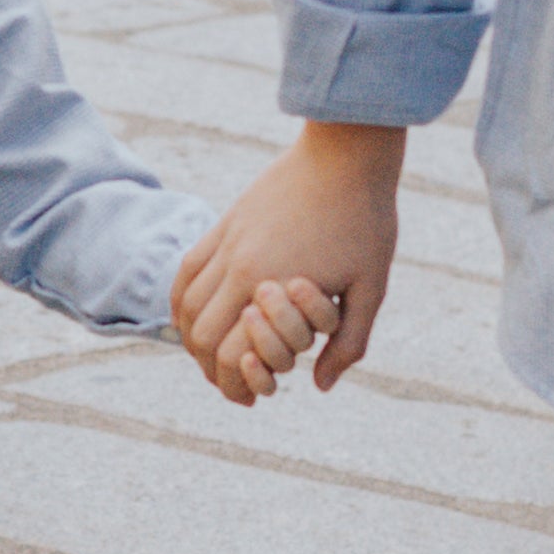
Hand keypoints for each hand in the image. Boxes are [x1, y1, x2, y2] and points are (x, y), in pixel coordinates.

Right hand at [177, 123, 405, 392]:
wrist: (346, 153)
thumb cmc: (365, 220)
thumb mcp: (371, 288)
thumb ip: (349, 342)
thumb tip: (320, 384)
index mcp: (272, 286)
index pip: (232, 353)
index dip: (237, 384)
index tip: (251, 399)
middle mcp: (239, 265)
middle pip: (200, 336)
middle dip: (211, 369)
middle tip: (230, 385)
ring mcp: (227, 241)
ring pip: (186, 304)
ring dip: (192, 338)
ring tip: (211, 357)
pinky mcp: (226, 223)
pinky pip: (186, 270)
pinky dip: (183, 301)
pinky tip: (194, 315)